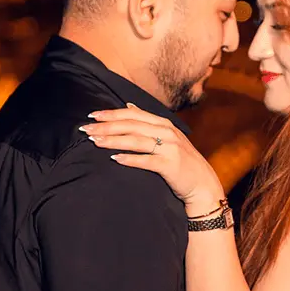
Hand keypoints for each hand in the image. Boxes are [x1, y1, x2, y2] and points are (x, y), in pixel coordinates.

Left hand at [81, 105, 223, 208]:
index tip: (92, 115)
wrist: (202, 184)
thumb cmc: (181, 161)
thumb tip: (128, 106)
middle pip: (131, 126)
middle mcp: (167, 132)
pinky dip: (129, 159)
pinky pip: (146, 161)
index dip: (111, 113)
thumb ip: (148, 122)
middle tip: (86, 129)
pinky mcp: (170, 165)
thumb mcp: (168, 136)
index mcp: (163, 123)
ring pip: (136, 141)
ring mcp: (170, 148)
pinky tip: (114, 159)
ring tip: (95, 142)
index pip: (133, 114)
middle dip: (107, 126)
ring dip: (113, 140)